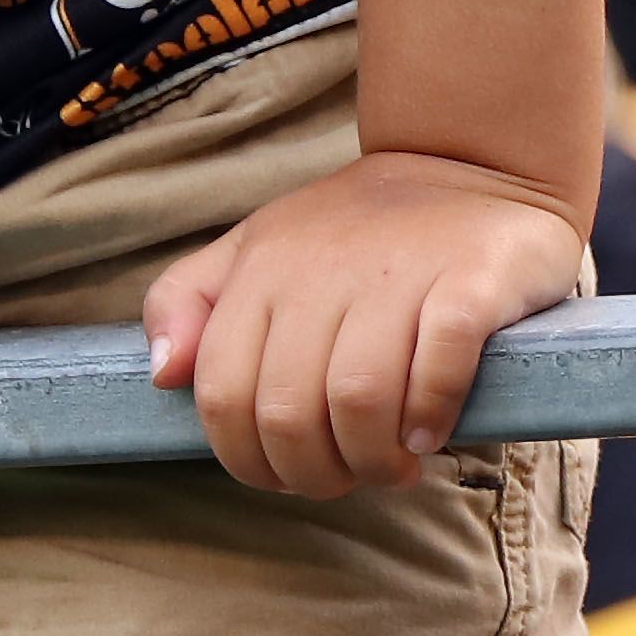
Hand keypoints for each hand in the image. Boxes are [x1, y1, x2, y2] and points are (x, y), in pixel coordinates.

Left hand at [146, 149, 582, 496]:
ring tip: (394, 464)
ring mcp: (399, 271)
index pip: (222, 394)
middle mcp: (323, 266)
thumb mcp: (257, 247)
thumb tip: (161, 375)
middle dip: (315, 473)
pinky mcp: (471, 278)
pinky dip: (430, 418)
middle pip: (288, 413)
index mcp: (263, 266)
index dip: (247, 460)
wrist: (474, 159)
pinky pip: (437, 369)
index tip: (288, 473)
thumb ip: (189, 301)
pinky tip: (430, 433)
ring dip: (372, 459)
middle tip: (348, 476)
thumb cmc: (358, 228)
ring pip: (357, 400)